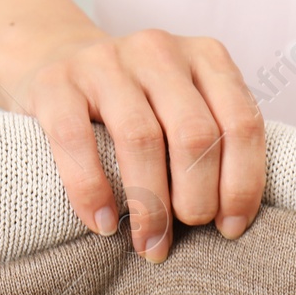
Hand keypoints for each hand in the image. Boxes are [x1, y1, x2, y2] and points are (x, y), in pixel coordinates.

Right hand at [14, 27, 265, 261]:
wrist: (53, 59)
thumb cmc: (136, 104)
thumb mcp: (184, 106)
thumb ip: (215, 143)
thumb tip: (232, 221)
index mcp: (205, 57)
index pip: (241, 123)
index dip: (242, 183)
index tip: (231, 228)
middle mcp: (159, 50)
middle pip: (195, 134)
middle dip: (198, 197)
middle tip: (189, 230)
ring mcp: (105, 61)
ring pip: (141, 139)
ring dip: (150, 206)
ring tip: (150, 244)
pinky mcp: (56, 81)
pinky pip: (77, 142)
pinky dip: (92, 191)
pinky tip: (104, 225)